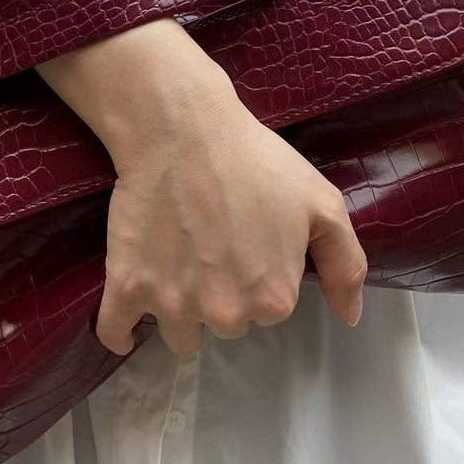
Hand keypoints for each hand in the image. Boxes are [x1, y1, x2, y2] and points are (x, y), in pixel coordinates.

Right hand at [35, 18, 366, 355]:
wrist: (183, 129)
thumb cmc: (255, 161)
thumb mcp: (322, 203)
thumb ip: (345, 266)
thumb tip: (348, 317)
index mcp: (273, 300)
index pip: (268, 312)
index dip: (259, 276)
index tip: (247, 241)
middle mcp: (224, 313)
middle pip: (224, 325)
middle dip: (221, 294)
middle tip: (212, 243)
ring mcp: (171, 304)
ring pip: (179, 333)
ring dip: (179, 309)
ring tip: (177, 262)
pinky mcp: (127, 287)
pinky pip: (115, 331)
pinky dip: (118, 334)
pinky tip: (125, 332)